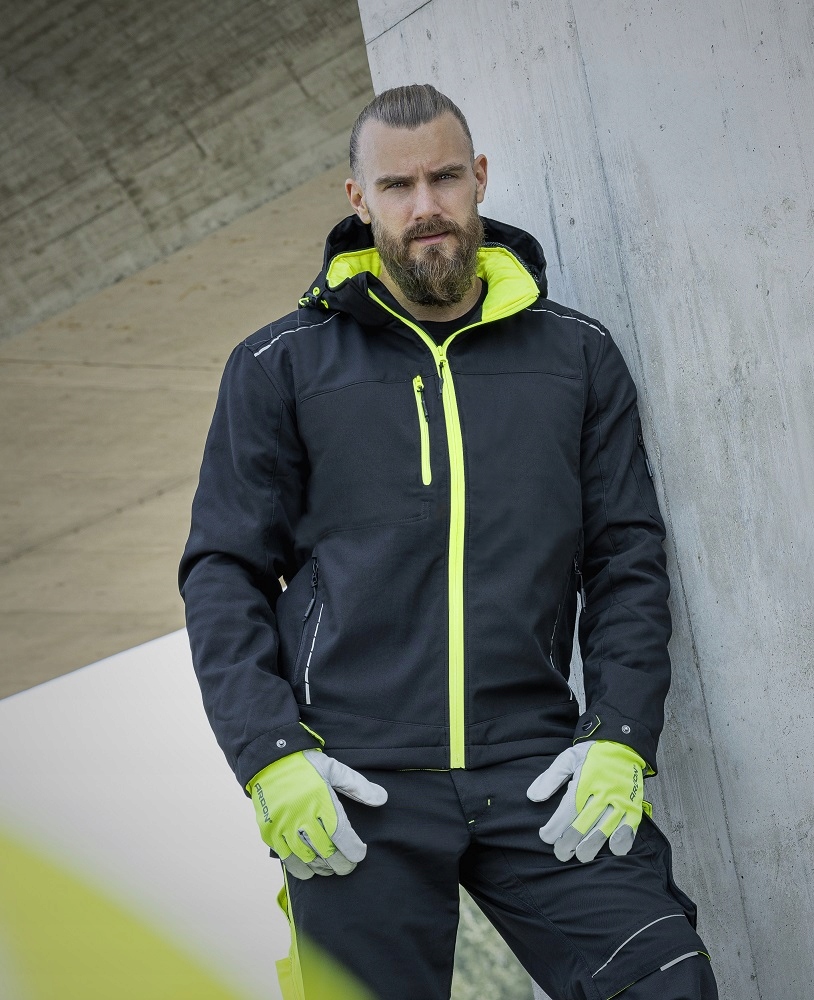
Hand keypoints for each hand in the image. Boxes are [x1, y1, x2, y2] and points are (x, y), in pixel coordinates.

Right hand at [249, 749, 387, 879]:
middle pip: (326, 850)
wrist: (269, 760)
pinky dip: (300, 868)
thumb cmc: (306, 765)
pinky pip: (287, 858)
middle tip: (348, 866)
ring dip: (322, 868)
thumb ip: (357, 785)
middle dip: (341, 863)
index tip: (360, 854)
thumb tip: (382, 799)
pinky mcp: (269, 831)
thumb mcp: (334, 769)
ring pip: (307, 857)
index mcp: (320, 798)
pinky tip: (310, 870)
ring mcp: (283, 824)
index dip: (352, 849)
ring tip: (331, 869)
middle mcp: (301, 814)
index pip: (341, 833)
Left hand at [527, 740, 648, 862]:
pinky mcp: (634, 806)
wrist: (623, 744)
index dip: (555, 827)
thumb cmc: (591, 754)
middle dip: (569, 842)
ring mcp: (621, 800)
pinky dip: (622, 841)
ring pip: (605, 829)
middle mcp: (604, 791)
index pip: (567, 809)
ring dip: (591, 846)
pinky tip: (611, 849)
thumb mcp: (567, 758)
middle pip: (584, 824)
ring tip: (580, 856)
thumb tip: (533, 796)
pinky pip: (630, 828)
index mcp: (585, 779)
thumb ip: (550, 777)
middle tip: (560, 853)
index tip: (545, 836)